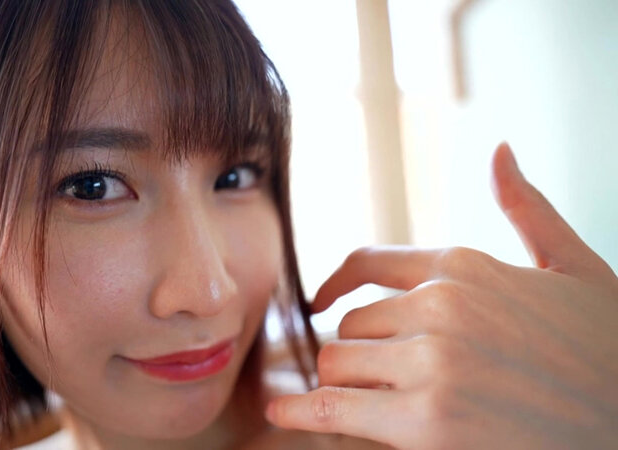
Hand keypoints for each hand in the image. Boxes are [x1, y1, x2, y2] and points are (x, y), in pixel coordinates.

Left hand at [265, 143, 617, 448]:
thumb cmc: (606, 347)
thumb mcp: (574, 268)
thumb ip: (526, 209)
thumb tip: (500, 151)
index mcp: (464, 266)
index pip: (368, 262)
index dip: (334, 282)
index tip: (319, 300)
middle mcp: (440, 306)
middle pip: (352, 324)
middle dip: (361, 352)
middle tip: (382, 377)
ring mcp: (432, 363)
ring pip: (338, 363)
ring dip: (348, 385)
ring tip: (372, 400)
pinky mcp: (426, 424)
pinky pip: (334, 409)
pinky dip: (302, 413)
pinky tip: (283, 414)